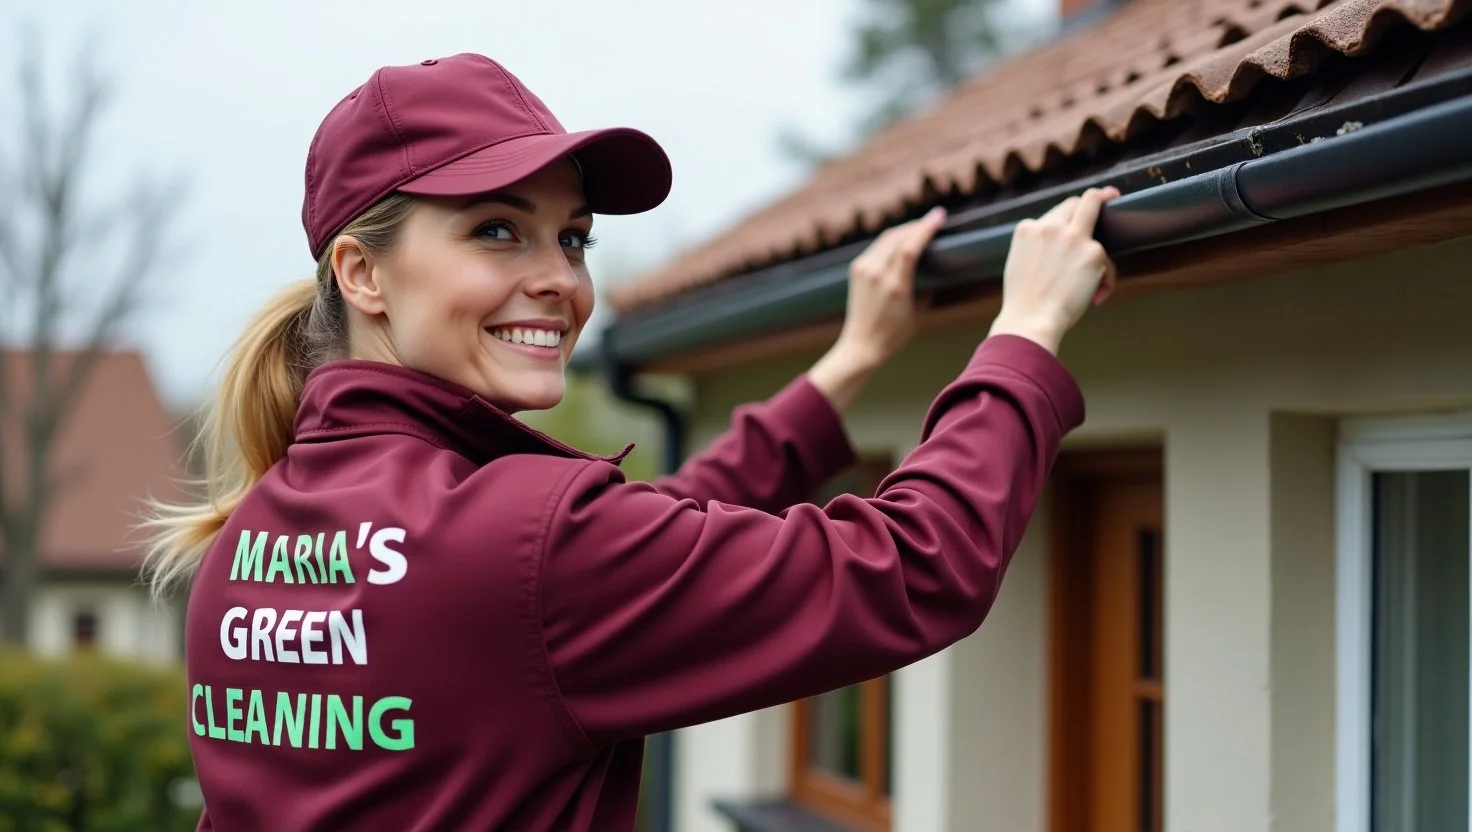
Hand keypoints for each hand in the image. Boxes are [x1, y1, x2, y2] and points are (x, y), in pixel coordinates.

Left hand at [834, 206, 946, 367]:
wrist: (861, 345)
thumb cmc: (893, 334)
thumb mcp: (917, 313)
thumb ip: (925, 289)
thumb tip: (934, 271)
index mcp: (895, 286)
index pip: (910, 248)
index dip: (925, 229)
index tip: (939, 217)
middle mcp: (876, 274)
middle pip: (898, 237)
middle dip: (918, 225)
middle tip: (935, 218)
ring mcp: (864, 270)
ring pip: (887, 238)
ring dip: (906, 229)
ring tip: (921, 225)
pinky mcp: (856, 269)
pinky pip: (877, 246)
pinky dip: (892, 238)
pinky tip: (902, 237)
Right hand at [989, 187, 1118, 353]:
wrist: (1030, 320)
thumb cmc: (1024, 302)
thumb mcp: (1020, 264)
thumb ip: (1038, 247)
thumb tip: (1059, 250)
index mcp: (1027, 230)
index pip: (1053, 215)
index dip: (1068, 218)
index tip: (1079, 215)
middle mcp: (1050, 226)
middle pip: (1077, 202)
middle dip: (1096, 198)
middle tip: (1111, 196)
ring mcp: (1073, 236)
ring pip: (1096, 211)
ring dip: (1102, 241)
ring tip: (1101, 274)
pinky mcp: (1093, 251)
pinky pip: (1107, 260)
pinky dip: (1105, 278)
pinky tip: (1097, 296)